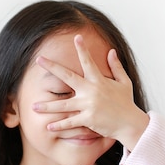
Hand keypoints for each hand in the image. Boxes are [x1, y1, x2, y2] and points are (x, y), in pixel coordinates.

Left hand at [32, 34, 149, 150]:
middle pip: (68, 77)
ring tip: (34, 106)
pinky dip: (59, 125)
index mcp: (99, 80)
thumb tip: (111, 51)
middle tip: (39, 59)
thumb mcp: (124, 82)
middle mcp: (91, 91)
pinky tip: (48, 126)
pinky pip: (70, 122)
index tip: (76, 37)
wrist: (130, 123)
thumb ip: (116, 66)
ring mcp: (89, 105)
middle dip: (53, 67)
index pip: (88, 61)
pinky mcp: (88, 119)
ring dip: (48, 106)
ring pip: (63, 104)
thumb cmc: (126, 103)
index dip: (82, 49)